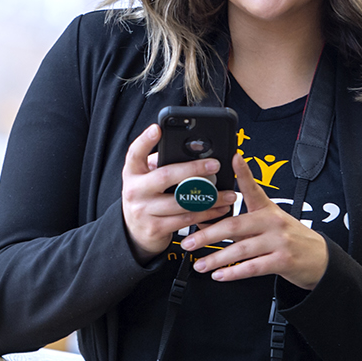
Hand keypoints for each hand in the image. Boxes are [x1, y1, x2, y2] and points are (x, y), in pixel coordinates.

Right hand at [120, 123, 238, 261]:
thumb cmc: (148, 198)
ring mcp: (143, 211)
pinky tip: (219, 209)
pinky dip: (206, 214)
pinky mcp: (155, 228)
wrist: (136, 232)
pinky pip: (186, 220)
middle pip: (165, 175)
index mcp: (132, 173)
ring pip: (181, 201)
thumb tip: (193, 151)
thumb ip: (162, 165)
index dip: (145, 140)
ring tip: (229, 194)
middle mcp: (134, 190)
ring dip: (209, 198)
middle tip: (215, 164)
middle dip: (193, 169)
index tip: (157, 128)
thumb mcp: (146, 179)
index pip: (135, 152)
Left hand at [180, 153, 330, 289]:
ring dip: (217, 258)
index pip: (253, 188)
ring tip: (200, 264)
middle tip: (189, 242)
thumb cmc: (289, 238)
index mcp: (267, 209)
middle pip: (235, 225)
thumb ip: (242, 222)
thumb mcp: (269, 222)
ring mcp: (279, 241)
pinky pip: (253, 267)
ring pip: (241, 249)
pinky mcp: (283, 261)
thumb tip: (207, 224)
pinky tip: (220, 275)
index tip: (234, 159)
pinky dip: (234, 273)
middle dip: (208, 235)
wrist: (320, 258)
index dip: (244, 173)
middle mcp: (273, 222)